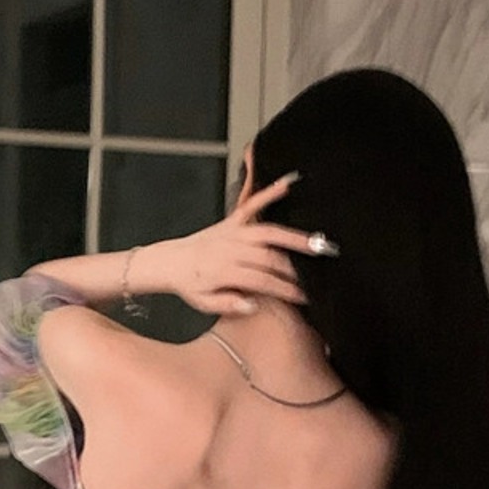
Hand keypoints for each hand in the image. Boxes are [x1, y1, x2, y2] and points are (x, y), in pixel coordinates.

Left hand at [153, 173, 335, 314]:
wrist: (170, 262)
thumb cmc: (189, 284)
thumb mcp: (204, 303)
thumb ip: (228, 305)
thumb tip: (253, 304)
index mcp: (223, 271)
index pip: (261, 281)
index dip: (284, 289)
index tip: (303, 296)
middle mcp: (229, 248)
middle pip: (269, 257)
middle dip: (294, 268)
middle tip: (318, 275)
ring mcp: (231, 232)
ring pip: (268, 232)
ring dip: (294, 236)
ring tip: (318, 242)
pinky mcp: (231, 220)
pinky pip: (251, 204)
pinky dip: (268, 192)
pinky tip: (287, 184)